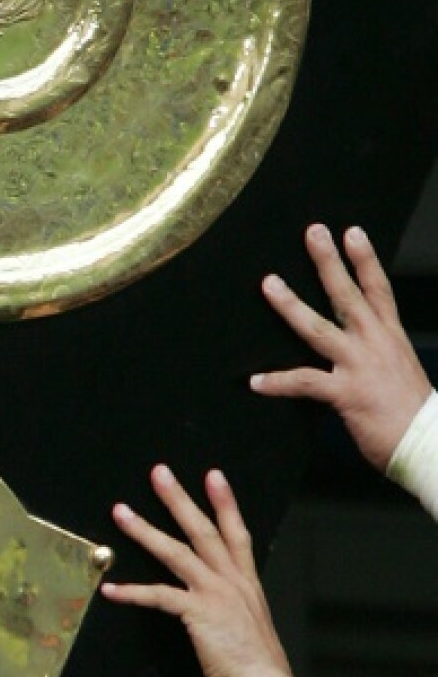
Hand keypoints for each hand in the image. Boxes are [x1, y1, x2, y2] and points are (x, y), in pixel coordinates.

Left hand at [101, 465, 291, 676]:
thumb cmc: (259, 668)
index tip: (213, 476)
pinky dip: (132, 592)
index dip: (224, 503)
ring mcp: (215, 594)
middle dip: (179, 499)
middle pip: (202, 530)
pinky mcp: (198, 612)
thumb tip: (224, 611)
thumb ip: (236, 611)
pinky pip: (158, 596)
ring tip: (121, 512)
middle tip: (159, 473)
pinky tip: (110, 589)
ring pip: (175, 552)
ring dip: (145, 530)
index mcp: (246, 584)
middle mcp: (232, 582)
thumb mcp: (252, 628)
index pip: (236, 533)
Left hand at [251, 224, 430, 470]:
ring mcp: (360, 366)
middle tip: (313, 232)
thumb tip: (360, 352)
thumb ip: (378, 357)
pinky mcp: (346, 394)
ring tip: (269, 283)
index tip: (352, 232)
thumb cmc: (414, 416)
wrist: (430, 444)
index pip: (378, 289)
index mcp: (391, 338)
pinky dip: (278, 382)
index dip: (365, 259)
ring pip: (318, 327)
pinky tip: (255, 381)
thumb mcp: (400, 373)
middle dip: (329, 262)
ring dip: (291, 304)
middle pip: (348, 294)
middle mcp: (376, 344)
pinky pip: (305, 382)